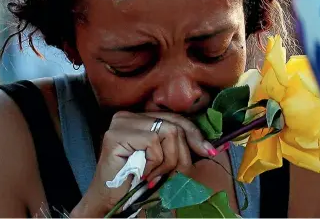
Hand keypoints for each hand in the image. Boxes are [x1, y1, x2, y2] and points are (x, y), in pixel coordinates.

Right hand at [70, 111, 214, 216]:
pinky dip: (154, 162)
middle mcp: (129, 116)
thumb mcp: (166, 162)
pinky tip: (143, 174)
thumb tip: (208, 146)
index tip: (209, 151)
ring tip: (152, 175)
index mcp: (141, 119)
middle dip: (180, 154)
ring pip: (168, 132)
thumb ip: (181, 149)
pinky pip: (152, 141)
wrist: (111, 203)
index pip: (175, 118)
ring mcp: (121, 123)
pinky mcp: (115, 135)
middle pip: (175, 124)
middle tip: (170, 175)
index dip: (195, 135)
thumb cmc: (138, 184)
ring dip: (167, 161)